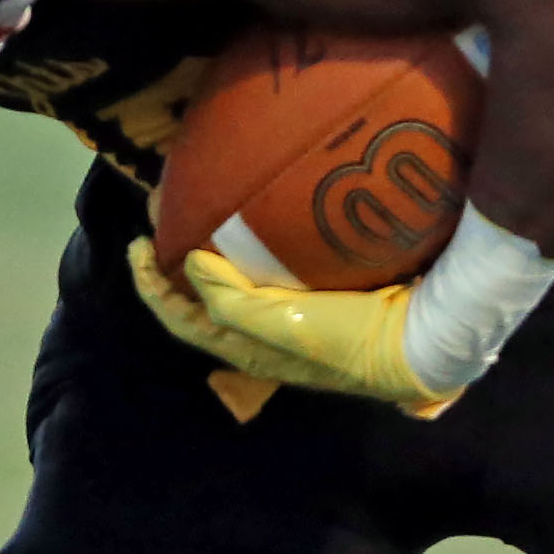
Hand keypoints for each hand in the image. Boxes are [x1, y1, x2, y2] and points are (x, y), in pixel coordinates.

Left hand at [130, 239, 456, 416]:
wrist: (416, 339)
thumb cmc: (345, 341)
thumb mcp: (280, 326)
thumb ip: (229, 300)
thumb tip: (190, 263)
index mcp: (243, 347)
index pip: (179, 317)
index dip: (149, 283)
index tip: (137, 241)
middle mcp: (258, 334)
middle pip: (199, 296)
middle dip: (173, 257)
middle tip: (164, 207)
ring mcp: (286, 314)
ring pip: (229, 280)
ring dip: (207, 246)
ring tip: (195, 206)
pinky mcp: (313, 293)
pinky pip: (264, 268)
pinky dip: (246, 244)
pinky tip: (247, 216)